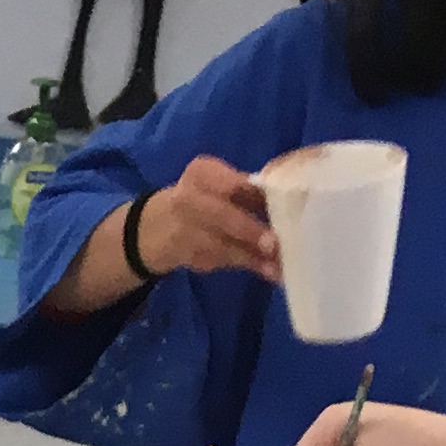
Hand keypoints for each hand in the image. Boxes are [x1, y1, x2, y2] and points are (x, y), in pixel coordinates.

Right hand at [132, 156, 278, 288]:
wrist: (158, 227)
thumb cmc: (203, 202)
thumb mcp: (220, 187)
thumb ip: (247, 194)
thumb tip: (287, 206)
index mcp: (202, 173)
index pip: (231, 182)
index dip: (255, 195)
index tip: (282, 204)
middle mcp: (187, 198)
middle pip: (220, 214)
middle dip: (248, 230)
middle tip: (274, 245)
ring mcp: (182, 229)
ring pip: (220, 243)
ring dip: (251, 256)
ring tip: (277, 266)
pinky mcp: (187, 254)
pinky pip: (220, 260)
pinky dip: (247, 265)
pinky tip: (269, 272)